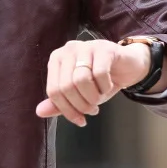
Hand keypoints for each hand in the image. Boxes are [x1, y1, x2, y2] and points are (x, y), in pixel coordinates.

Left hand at [35, 39, 150, 126]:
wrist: (127, 66)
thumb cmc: (99, 80)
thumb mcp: (78, 94)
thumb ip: (58, 103)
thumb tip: (39, 112)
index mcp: (56, 59)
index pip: (53, 90)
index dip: (66, 110)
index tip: (80, 120)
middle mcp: (68, 50)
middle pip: (66, 87)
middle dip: (81, 105)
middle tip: (93, 110)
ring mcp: (85, 46)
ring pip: (82, 80)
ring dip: (93, 97)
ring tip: (99, 98)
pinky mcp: (104, 48)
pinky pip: (100, 73)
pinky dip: (105, 86)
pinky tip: (109, 86)